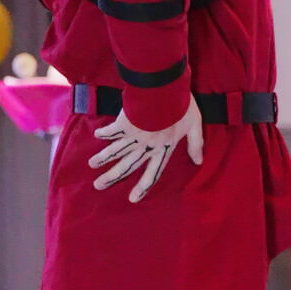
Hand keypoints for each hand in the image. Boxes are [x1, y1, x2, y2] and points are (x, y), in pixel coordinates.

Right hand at [89, 96, 203, 202]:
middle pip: (126, 166)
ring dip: (102, 158)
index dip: (143, 187)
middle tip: (98, 186)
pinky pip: (112, 131)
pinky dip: (104, 133)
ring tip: (91, 164)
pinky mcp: (124, 123)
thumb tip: (199, 161)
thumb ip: (196, 143)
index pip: (153, 173)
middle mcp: (146, 146)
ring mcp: (133, 135)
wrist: (164, 90)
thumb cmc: (181, 106)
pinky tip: (96, 135)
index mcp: (163, 148)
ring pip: (115, 150)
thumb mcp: (194, 125)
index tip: (132, 199)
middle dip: (112, 177)